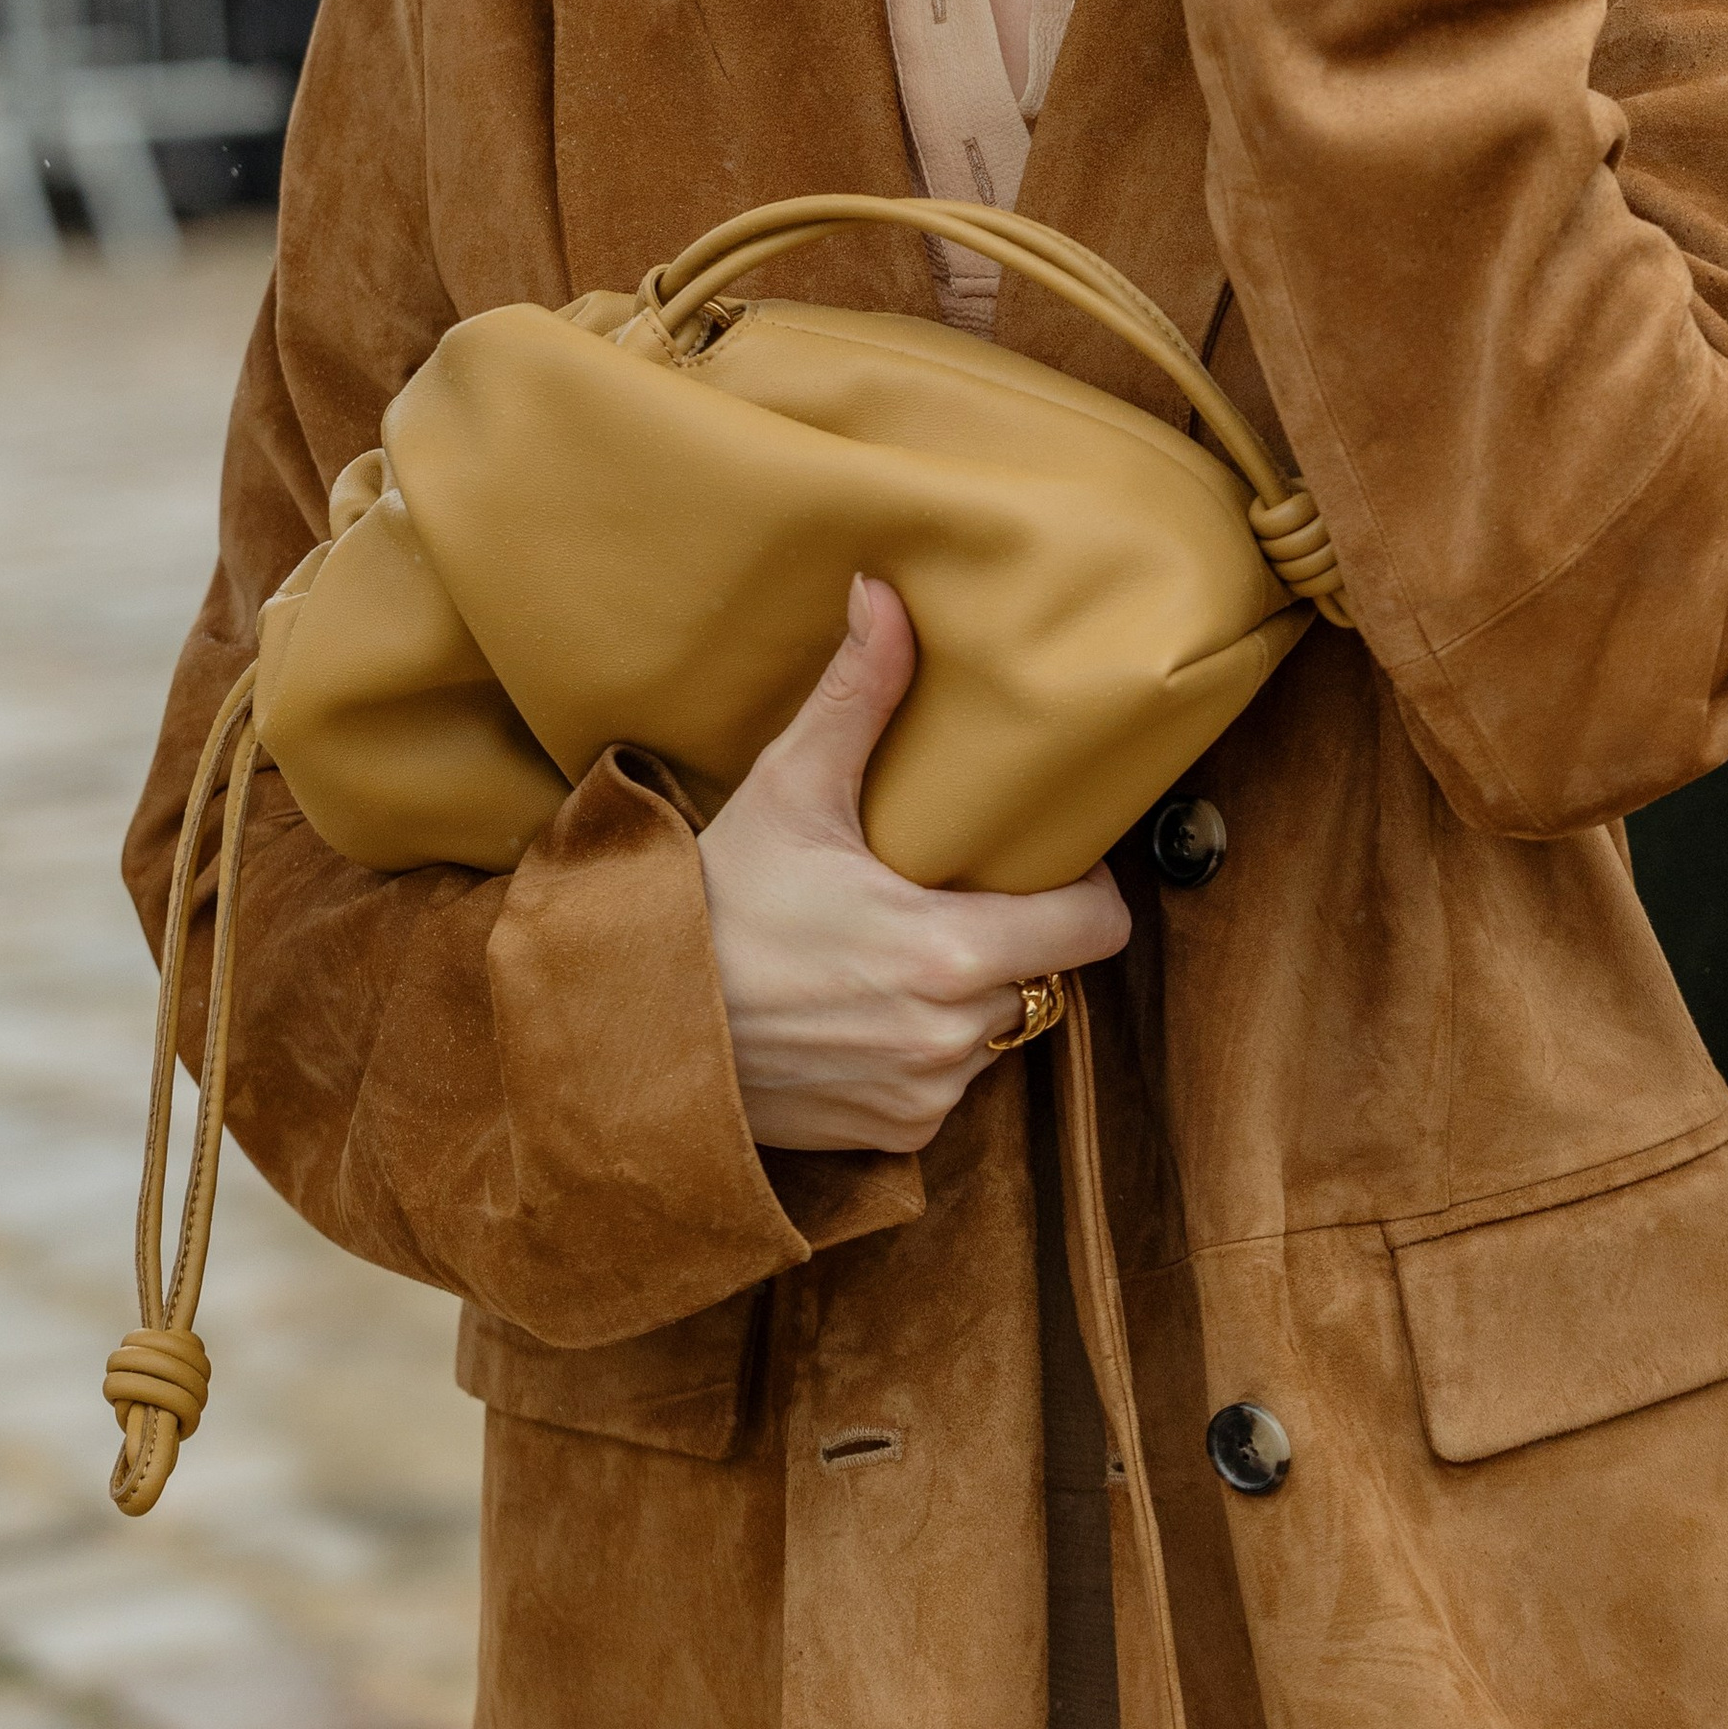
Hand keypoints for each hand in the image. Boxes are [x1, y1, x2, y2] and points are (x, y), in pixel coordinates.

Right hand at [696, 577, 1130, 1153]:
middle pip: (1047, 976)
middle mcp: (949, 1036)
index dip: (1085, 890)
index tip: (1048, 862)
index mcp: (949, 951)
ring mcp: (924, 1095)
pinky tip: (866, 1007)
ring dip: (969, 996)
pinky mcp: (893, 1136)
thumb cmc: (712, 906)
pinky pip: (946, 1085)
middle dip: (1017, 936)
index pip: (1096, 929)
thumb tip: (884, 592)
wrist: (631, 1031)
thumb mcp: (788, 791)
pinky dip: (923, 1049)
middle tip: (957, 892)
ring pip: (996, 1031)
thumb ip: (856, 695)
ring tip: (902, 947)